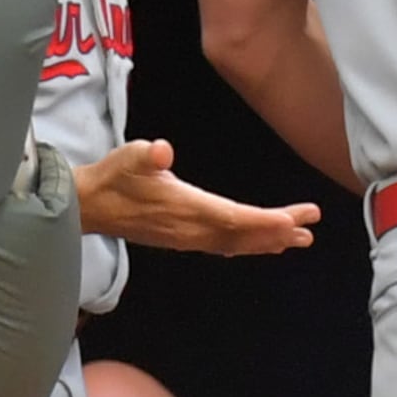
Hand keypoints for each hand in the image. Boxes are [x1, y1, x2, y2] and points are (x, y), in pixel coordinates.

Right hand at [72, 140, 319, 256]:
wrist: (85, 206)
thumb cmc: (110, 177)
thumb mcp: (128, 157)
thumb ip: (146, 154)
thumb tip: (162, 150)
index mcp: (184, 208)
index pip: (233, 217)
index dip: (264, 221)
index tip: (293, 220)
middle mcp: (190, 229)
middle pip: (242, 234)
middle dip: (278, 230)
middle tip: (311, 227)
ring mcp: (186, 238)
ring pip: (235, 244)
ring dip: (267, 241)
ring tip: (298, 239)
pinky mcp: (181, 239)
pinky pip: (223, 246)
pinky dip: (247, 245)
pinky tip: (262, 245)